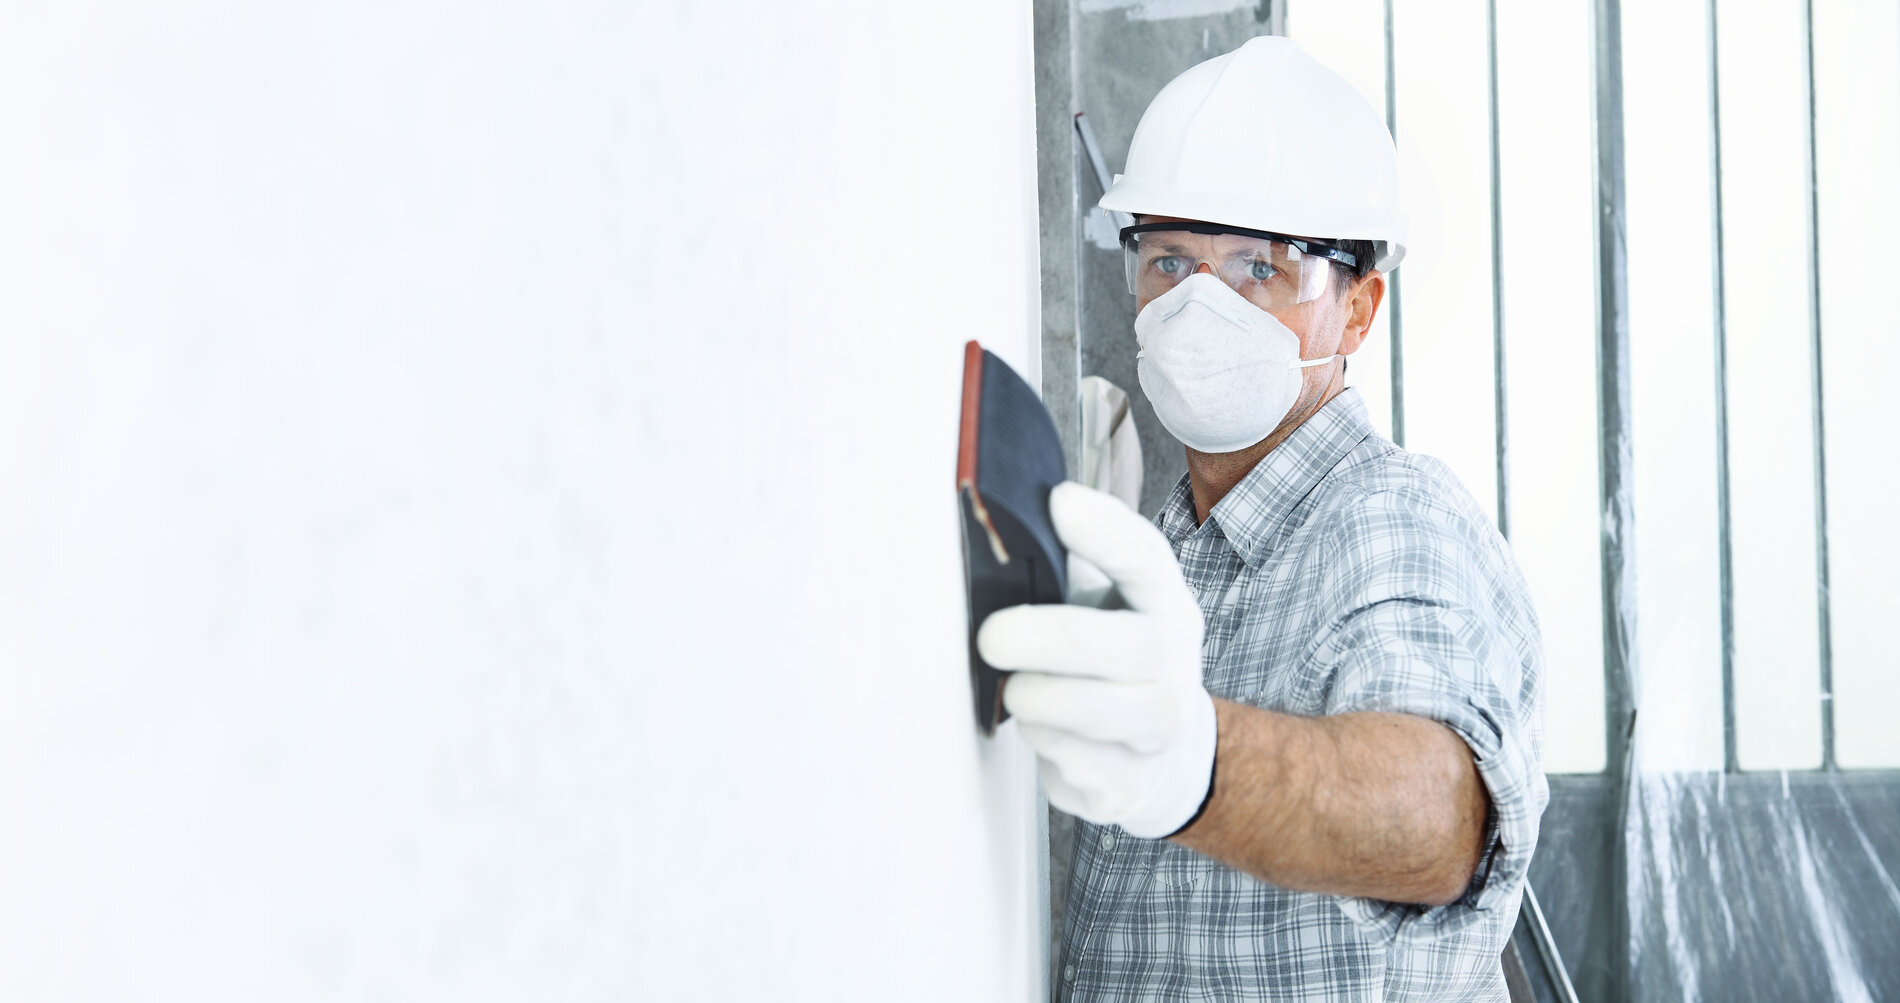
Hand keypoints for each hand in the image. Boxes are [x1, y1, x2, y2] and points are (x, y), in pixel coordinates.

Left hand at [977, 482, 1215, 838]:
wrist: (1163, 757)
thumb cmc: (1110, 663)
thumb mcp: (1103, 606)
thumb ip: (1064, 567)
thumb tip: (997, 520)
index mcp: (1163, 602)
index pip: (1147, 558)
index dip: (1106, 529)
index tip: (1059, 501)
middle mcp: (1175, 660)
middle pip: (1126, 646)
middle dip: (1047, 639)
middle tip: (991, 638)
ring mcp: (1162, 728)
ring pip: (1095, 712)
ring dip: (1038, 697)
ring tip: (1018, 690)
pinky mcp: (1132, 784)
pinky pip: (1077, 763)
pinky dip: (1045, 742)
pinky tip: (1043, 728)